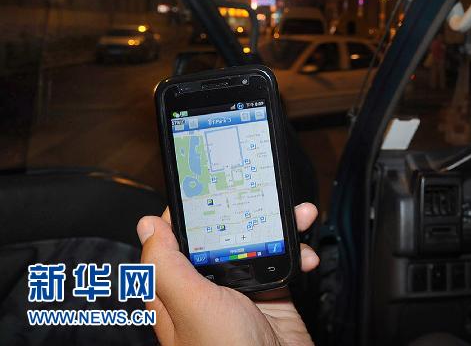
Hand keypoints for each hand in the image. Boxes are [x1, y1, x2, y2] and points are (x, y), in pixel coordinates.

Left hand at [137, 203, 319, 345]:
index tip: (206, 183)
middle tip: (262, 194)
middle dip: (246, 212)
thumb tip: (147, 226)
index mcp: (175, 289)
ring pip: (257, 245)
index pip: (174, 237)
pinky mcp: (271, 298)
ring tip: (298, 218)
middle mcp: (205, 289)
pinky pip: (284, 264)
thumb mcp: (190, 305)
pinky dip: (299, 255)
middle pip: (222, 235)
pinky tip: (305, 257)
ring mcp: (240, 293)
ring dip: (281, 228)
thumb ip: (165, 265)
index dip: (188, 209)